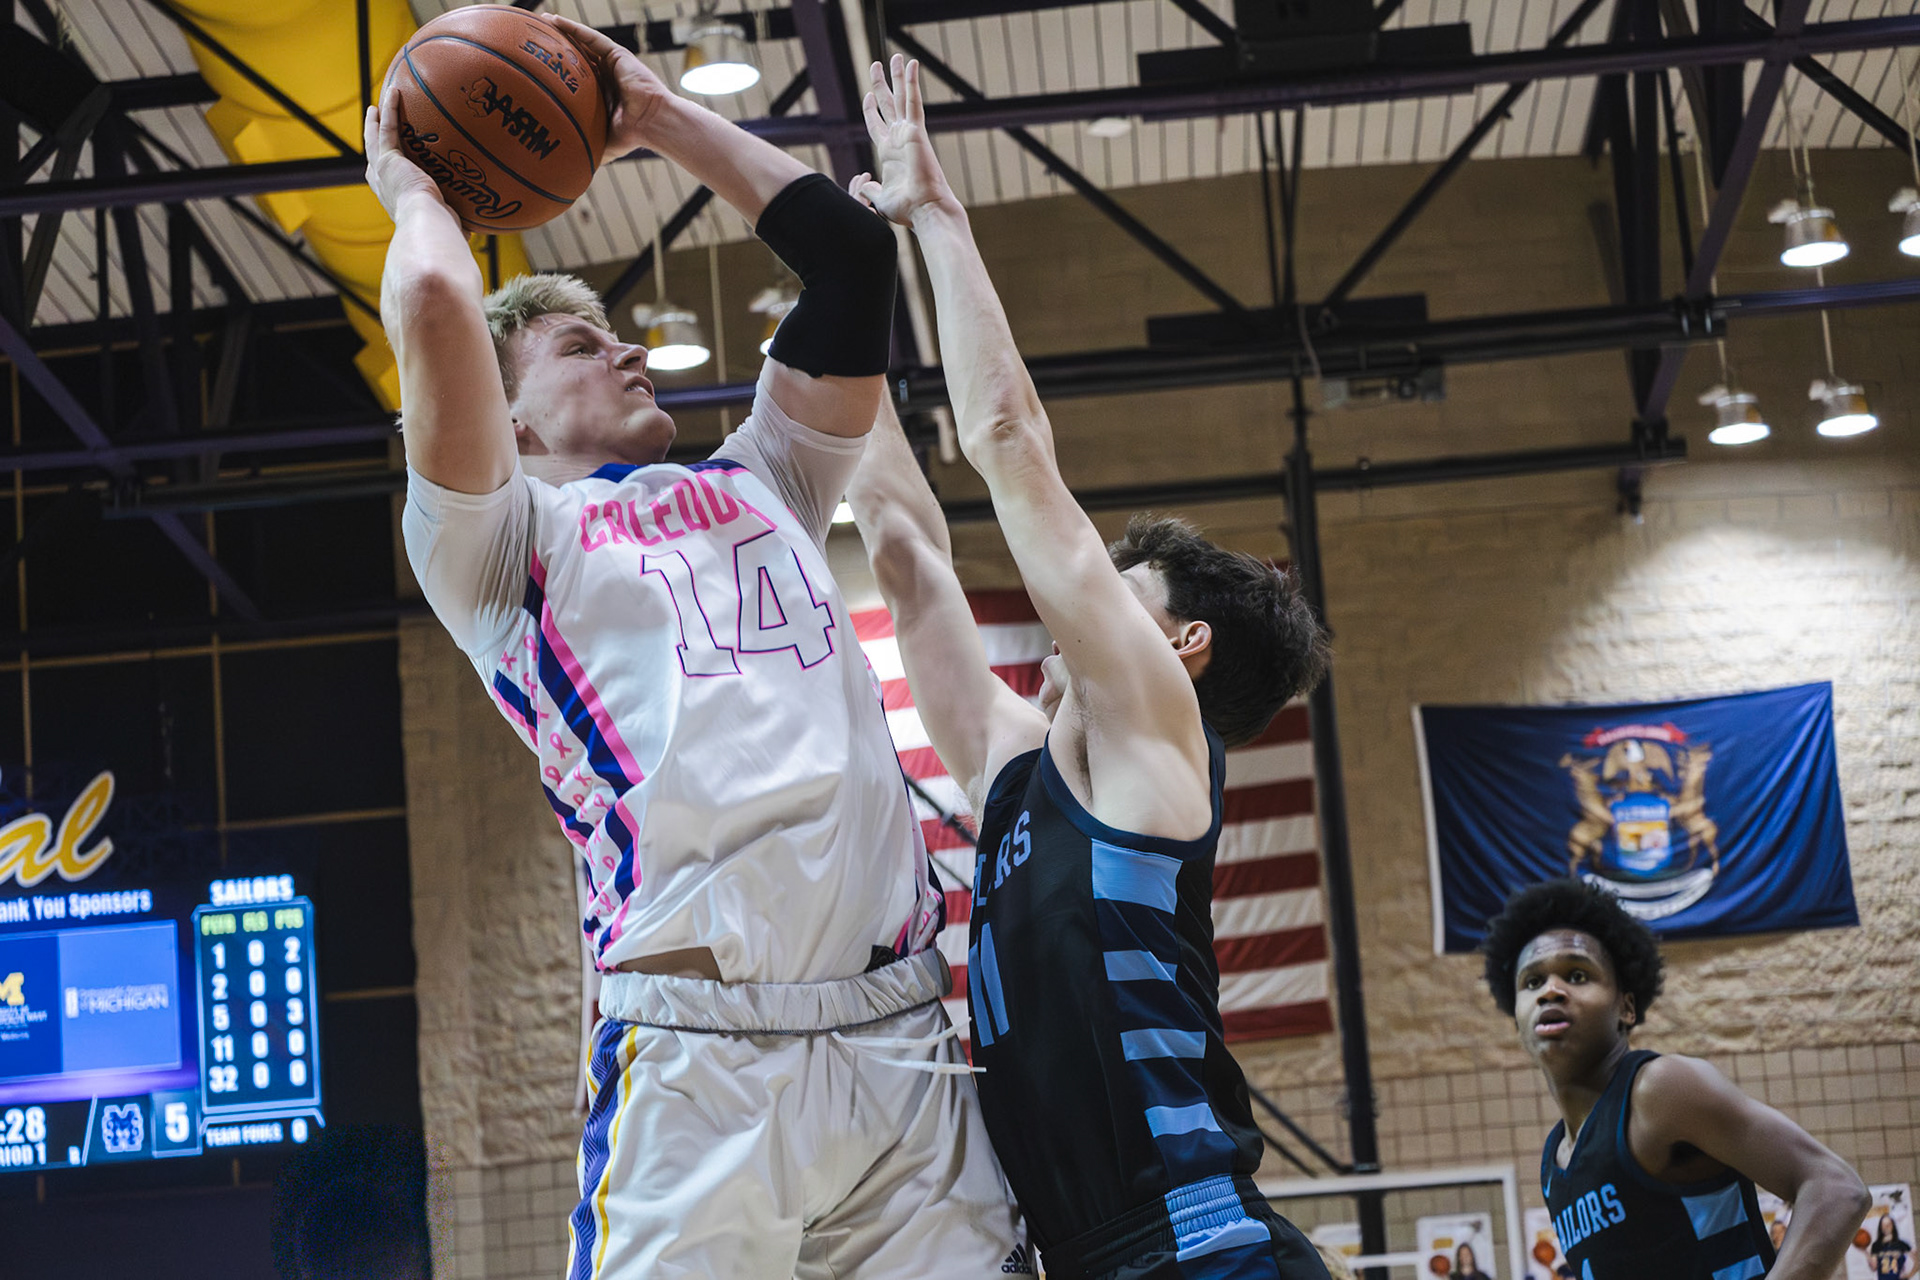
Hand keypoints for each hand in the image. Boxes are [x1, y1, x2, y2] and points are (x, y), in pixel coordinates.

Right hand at [364, 78, 451, 223]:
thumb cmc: (439, 231)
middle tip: (374, 120)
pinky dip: (390, 109)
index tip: (386, 155)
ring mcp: (382, 169)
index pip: (383, 177)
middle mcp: (382, 184)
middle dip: (372, 136)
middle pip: (373, 153)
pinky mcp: (389, 158)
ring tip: (378, 104)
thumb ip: (454, 225)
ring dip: (377, 119)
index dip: (382, 164)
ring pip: (376, 138)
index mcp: (391, 198)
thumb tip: (472, 235)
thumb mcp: (445, 225)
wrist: (427, 223)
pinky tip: (394, 91)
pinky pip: (389, 127)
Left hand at [539, 13, 669, 163]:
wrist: (652, 124)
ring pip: (582, 42)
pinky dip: (574, 28)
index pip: (576, 77)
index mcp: (602, 93)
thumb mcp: (601, 144)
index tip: (537, 67)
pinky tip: (555, 21)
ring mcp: (611, 64)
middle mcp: (606, 75)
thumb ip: (585, 148)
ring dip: (562, 31)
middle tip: (533, 41)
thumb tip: (566, 169)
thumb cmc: (632, 136)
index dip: (558, 70)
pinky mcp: (617, 54)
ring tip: (540, 23)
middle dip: (557, 47)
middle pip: (576, 55)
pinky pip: (591, 37)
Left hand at [850, 56, 957, 225]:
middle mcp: (900, 139)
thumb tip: (863, 185)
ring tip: (895, 56)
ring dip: (898, 77)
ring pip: (902, 97)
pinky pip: (914, 101)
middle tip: (878, 64)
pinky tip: (912, 63)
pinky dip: (912, 82)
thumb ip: (869, 190)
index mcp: (890, 153)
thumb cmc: (907, 210)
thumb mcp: (879, 199)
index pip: (878, 125)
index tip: (867, 95)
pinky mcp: (917, 131)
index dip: (871, 110)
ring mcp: (909, 133)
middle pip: (889, 105)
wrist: (925, 210)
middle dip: (882, 84)